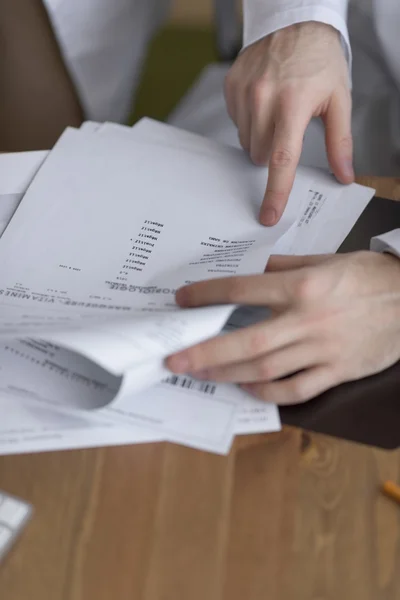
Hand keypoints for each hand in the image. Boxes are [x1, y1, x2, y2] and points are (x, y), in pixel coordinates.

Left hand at [166, 252, 399, 404]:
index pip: (243, 291)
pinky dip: (269, 393)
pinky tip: (248, 388)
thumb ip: (285, 265)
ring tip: (202, 374)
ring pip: (266, 369)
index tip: (183, 300)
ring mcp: (323, 350)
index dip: (208, 296)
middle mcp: (308, 320)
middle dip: (206, 352)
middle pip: (247, 341)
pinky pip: (297, 389)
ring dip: (229, 373)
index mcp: (303, 287)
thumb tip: (253, 269)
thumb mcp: (326, 260)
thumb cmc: (368, 275)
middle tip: (175, 359)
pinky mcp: (338, 371)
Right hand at [224, 22, 352, 224]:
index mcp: (293, 103)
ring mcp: (243, 92)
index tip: (269, 215)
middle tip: (289, 130)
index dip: (275, 192)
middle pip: (261, 156)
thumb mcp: (339, 99)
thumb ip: (340, 142)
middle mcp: (263, 98)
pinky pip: (236, 123)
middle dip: (274, 154)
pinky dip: (250, 121)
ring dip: (261, 139)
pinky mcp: (231, 87)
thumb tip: (344, 175)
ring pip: (247, 143)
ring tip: (276, 112)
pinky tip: (263, 102)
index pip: (282, 159)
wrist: (294, 22)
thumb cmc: (319, 60)